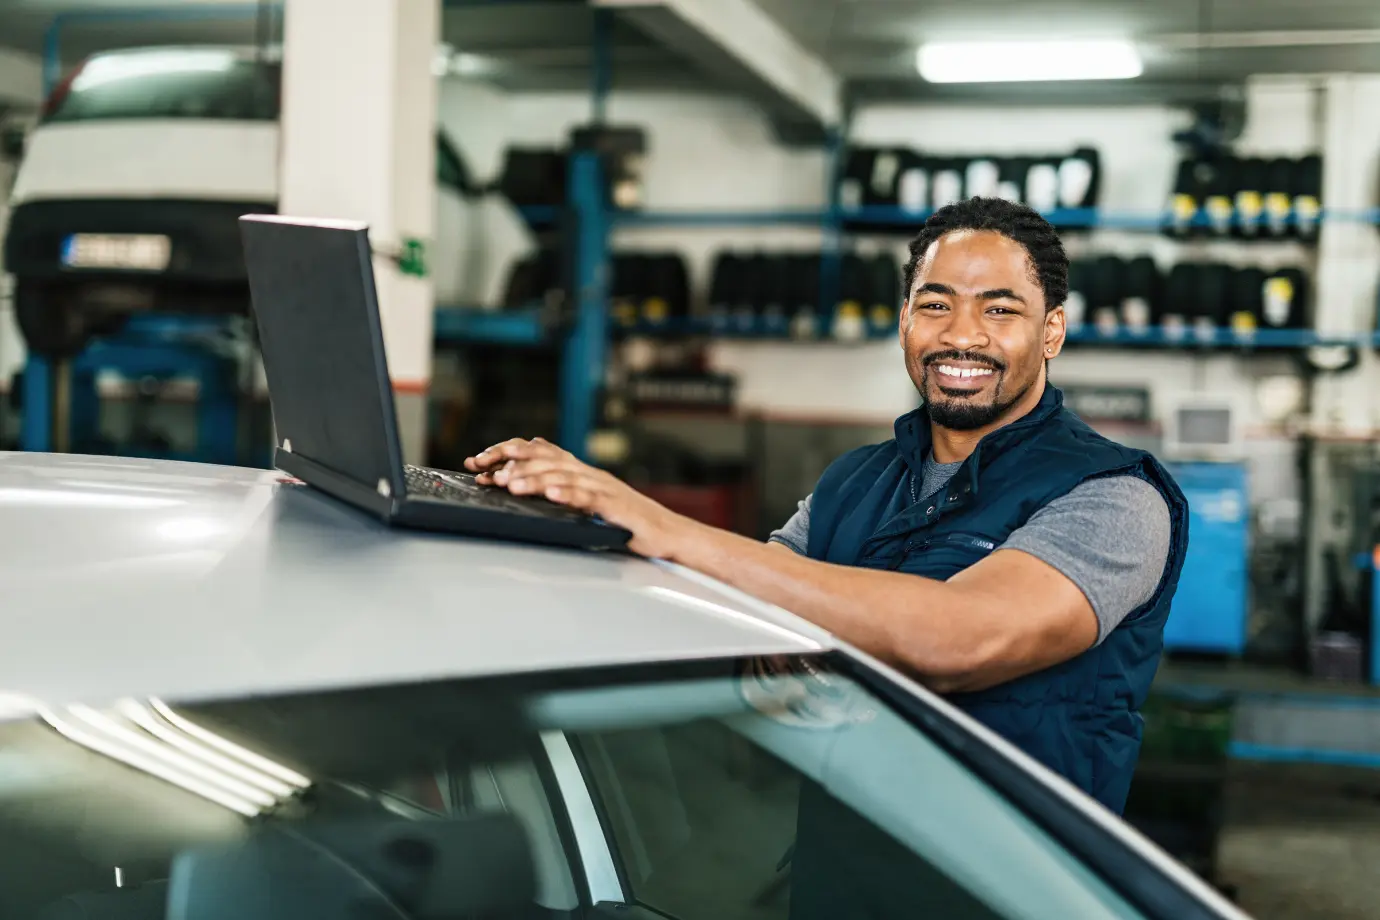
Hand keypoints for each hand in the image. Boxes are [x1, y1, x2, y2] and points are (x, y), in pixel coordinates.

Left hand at [463, 437, 698, 558]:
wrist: (665, 533)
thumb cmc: (625, 522)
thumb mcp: (587, 502)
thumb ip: (562, 491)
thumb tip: (524, 486)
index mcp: (579, 471)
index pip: (539, 451)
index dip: (508, 452)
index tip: (479, 460)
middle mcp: (588, 473)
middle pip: (545, 459)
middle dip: (512, 464)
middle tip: (487, 472)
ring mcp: (602, 487)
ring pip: (562, 475)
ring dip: (533, 478)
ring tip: (510, 483)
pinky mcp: (614, 506)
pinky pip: (589, 497)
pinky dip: (569, 494)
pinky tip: (552, 494)